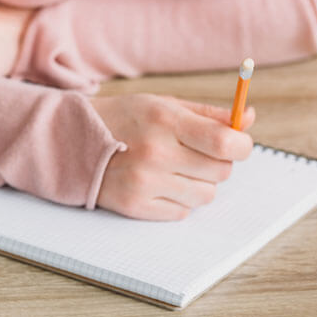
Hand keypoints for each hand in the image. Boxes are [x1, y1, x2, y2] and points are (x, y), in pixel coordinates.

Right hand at [92, 94, 254, 220]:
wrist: (68, 140)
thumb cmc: (120, 119)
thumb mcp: (161, 104)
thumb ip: (208, 113)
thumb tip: (248, 118)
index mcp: (165, 121)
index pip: (227, 143)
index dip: (240, 146)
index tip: (235, 144)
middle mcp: (156, 153)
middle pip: (221, 173)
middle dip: (215, 164)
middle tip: (192, 154)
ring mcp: (144, 182)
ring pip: (205, 196)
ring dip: (196, 184)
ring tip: (170, 170)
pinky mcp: (134, 205)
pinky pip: (182, 212)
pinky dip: (175, 200)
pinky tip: (155, 183)